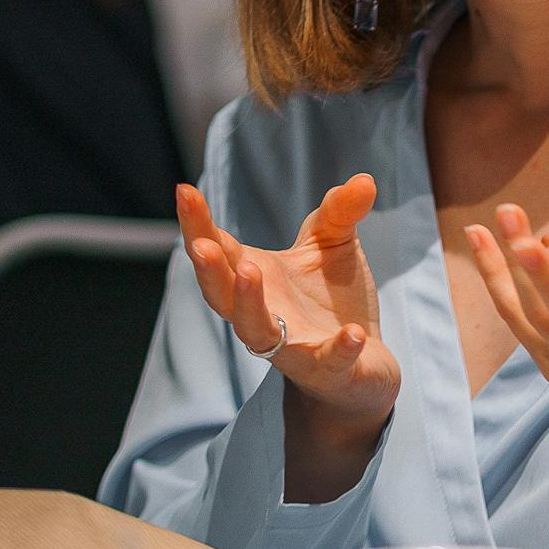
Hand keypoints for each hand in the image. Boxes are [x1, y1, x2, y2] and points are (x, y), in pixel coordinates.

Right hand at [176, 176, 401, 440]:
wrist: (363, 366)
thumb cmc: (333, 303)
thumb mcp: (335, 246)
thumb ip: (340, 212)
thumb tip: (364, 179)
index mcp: (256, 279)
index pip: (219, 250)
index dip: (199, 224)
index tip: (185, 191)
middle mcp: (263, 315)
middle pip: (222, 294)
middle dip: (209, 270)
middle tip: (200, 243)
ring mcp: (292, 347)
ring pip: (256, 331)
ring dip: (248, 304)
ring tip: (248, 272)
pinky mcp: (330, 370)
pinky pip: (330, 361)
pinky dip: (339, 349)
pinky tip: (352, 334)